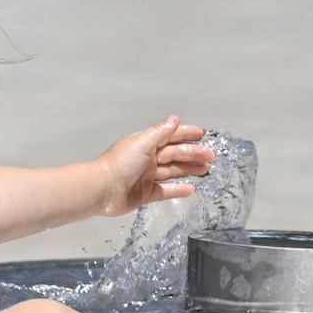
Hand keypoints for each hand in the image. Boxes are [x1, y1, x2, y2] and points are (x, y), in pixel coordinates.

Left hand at [96, 116, 213, 216]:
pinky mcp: (145, 194)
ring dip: (189, 169)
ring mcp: (147, 177)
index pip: (170, 136)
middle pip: (174, 154)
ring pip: (173, 171)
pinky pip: (166, 191)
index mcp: (145, 144)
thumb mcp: (141, 143)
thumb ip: (160, 132)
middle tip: (210, 155)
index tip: (200, 133)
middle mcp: (147, 159)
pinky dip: (178, 189)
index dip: (185, 134)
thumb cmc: (118, 164)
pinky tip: (191, 188)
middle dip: (193, 154)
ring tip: (205, 169)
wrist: (102, 189)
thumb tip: (174, 118)